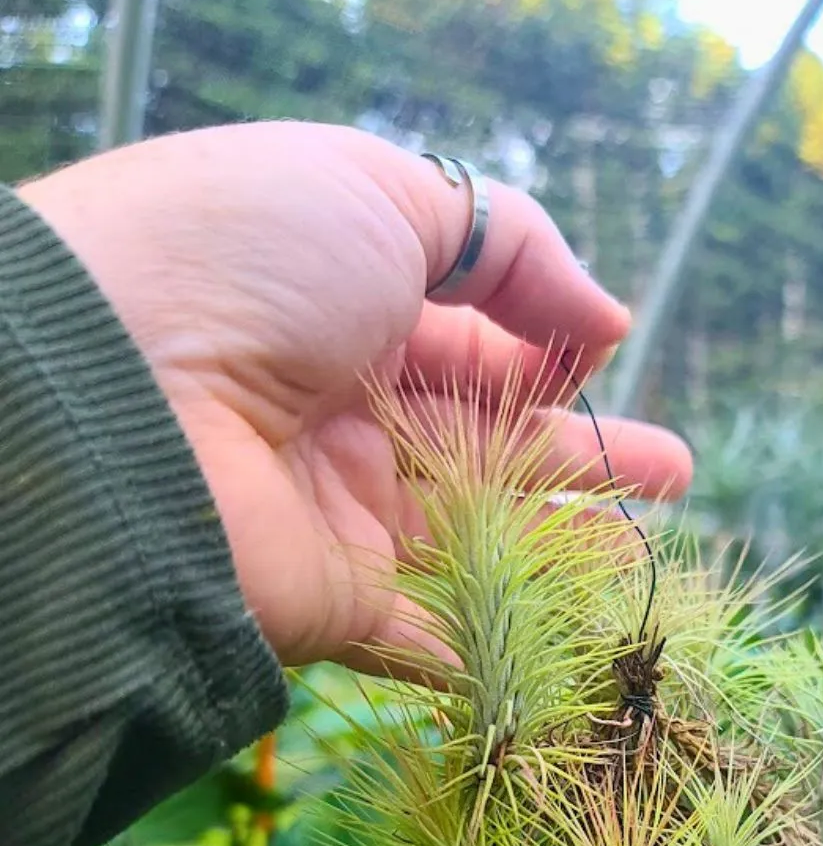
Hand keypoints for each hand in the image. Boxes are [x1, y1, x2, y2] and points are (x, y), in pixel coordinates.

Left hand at [19, 122, 690, 670]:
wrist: (123, 391)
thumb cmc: (244, 261)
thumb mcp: (379, 194)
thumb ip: (507, 243)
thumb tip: (609, 317)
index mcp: (347, 313)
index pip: (469, 343)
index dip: (546, 353)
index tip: (609, 355)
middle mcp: (344, 417)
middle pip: (488, 449)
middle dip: (584, 460)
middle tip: (675, 477)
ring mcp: (339, 517)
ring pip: (476, 547)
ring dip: (565, 557)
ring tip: (648, 567)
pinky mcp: (331, 605)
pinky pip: (430, 637)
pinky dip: (499, 649)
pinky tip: (576, 651)